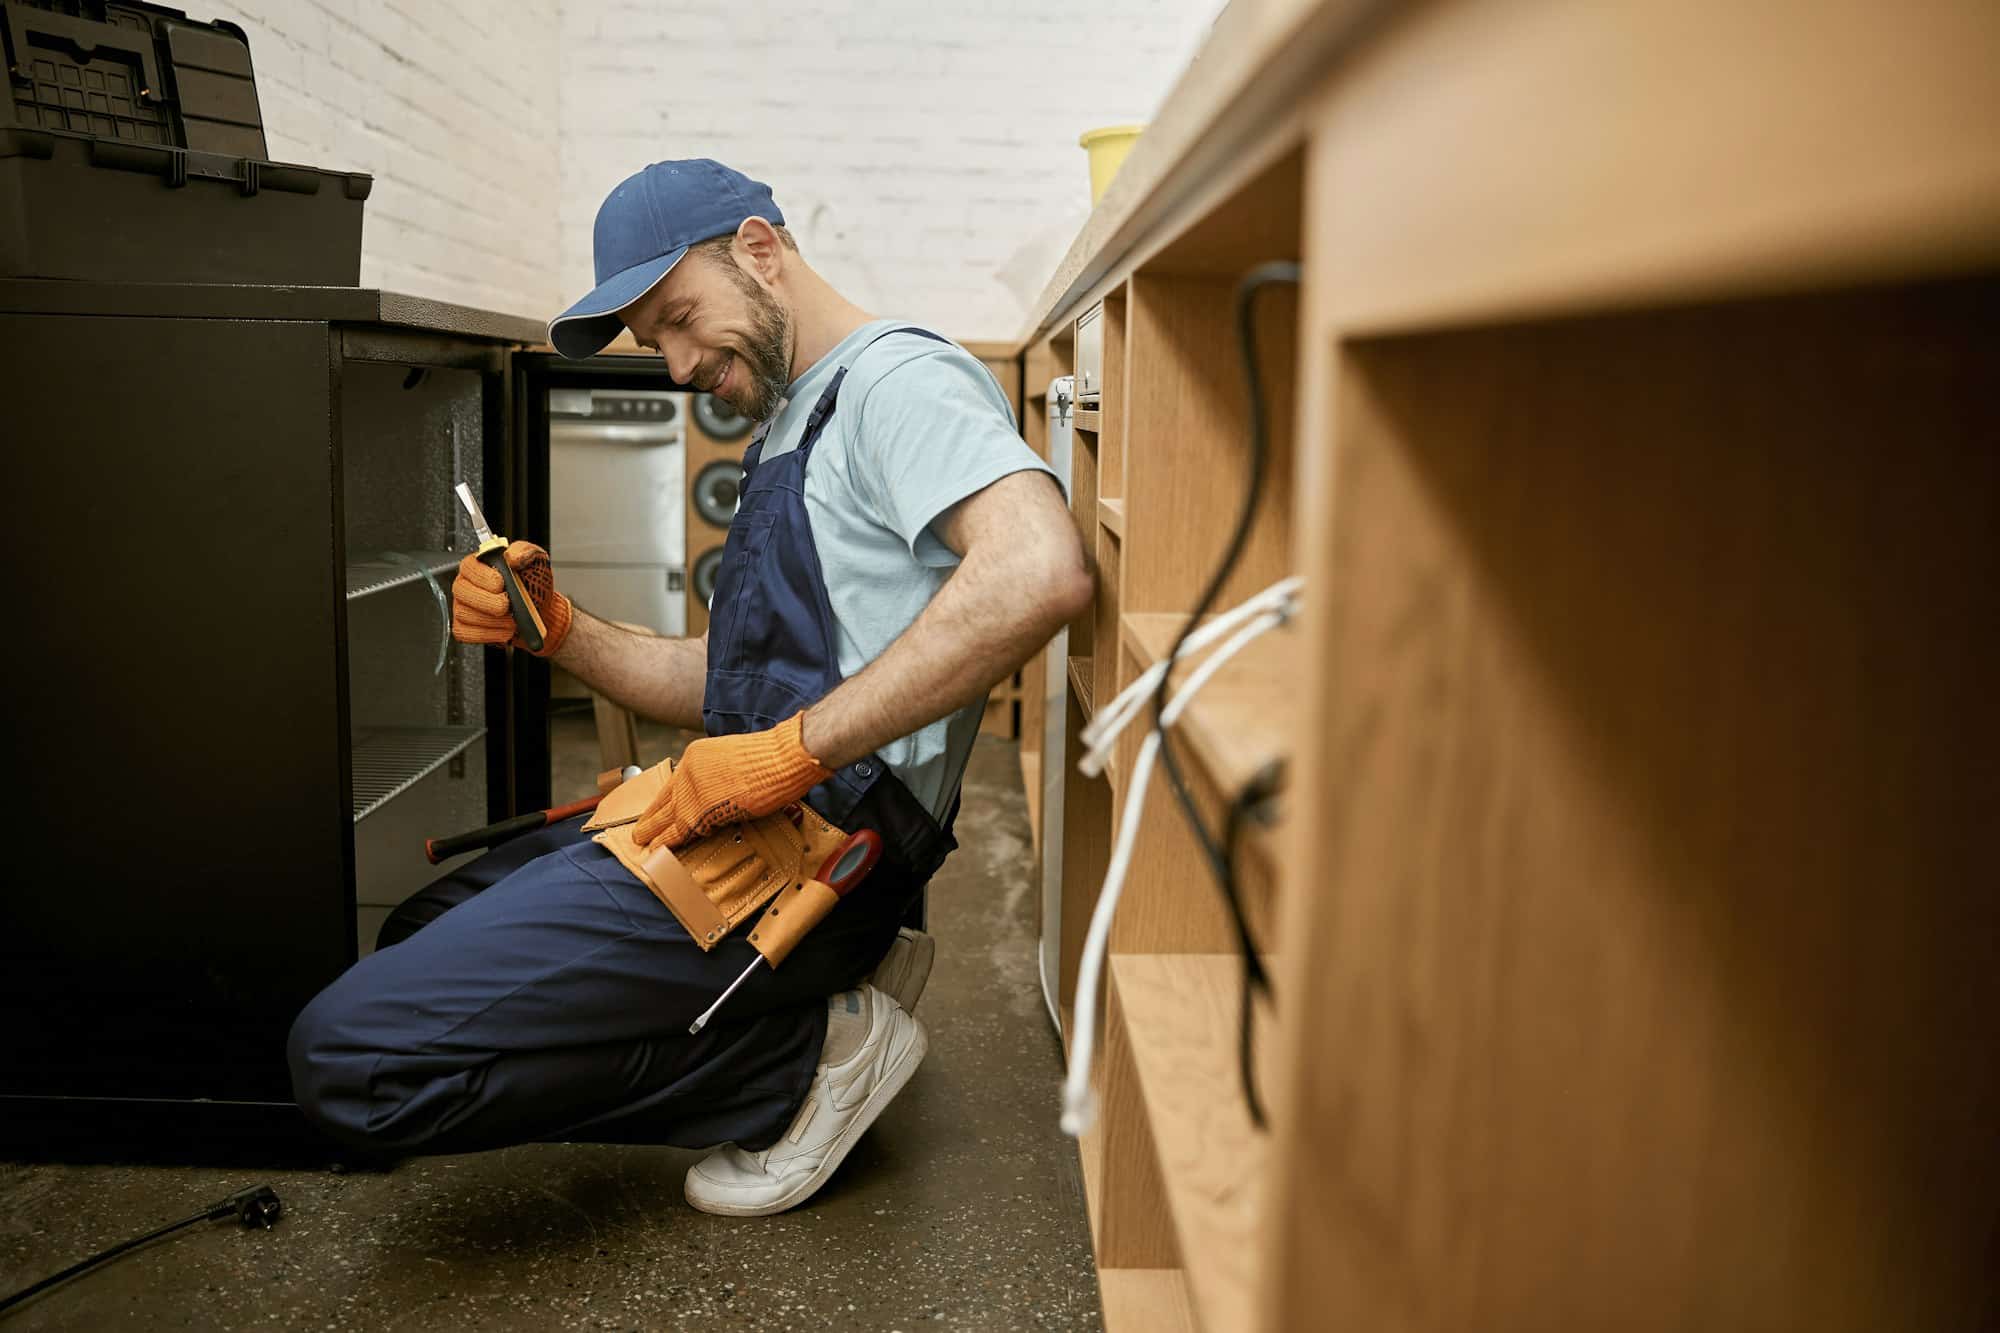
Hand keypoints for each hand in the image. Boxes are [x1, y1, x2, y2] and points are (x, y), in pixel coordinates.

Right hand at [451, 541, 573, 656]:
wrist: (542, 610)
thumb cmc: (534, 584)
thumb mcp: (536, 559)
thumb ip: (524, 552)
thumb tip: (511, 556)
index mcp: (479, 564)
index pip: (469, 567)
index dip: (483, 577)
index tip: (501, 583)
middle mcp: (467, 584)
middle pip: (462, 591)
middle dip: (487, 601)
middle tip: (507, 605)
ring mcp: (463, 606)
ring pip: (465, 614)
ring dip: (492, 620)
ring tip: (511, 619)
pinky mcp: (465, 627)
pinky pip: (466, 632)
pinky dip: (488, 634)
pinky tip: (504, 630)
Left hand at [634, 712, 831, 847]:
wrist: (782, 757)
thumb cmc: (771, 758)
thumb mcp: (734, 760)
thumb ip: (718, 777)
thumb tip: (717, 796)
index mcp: (696, 757)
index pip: (674, 784)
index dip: (664, 801)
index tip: (657, 811)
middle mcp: (689, 772)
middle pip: (664, 801)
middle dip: (651, 819)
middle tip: (639, 832)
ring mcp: (694, 791)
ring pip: (667, 818)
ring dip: (654, 833)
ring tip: (643, 843)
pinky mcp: (702, 811)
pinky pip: (681, 831)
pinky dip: (669, 842)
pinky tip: (660, 849)